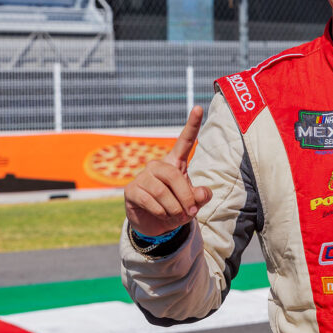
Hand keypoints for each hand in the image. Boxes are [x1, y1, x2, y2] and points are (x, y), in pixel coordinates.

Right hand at [124, 106, 213, 236]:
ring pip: (162, 192)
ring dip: (174, 209)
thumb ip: (201, 197)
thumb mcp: (193, 204)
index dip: (192, 125)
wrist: (154, 225)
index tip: (199, 108)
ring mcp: (142, 176)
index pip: (185, 141)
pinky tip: (161, 215)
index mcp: (175, 163)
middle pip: (174, 176)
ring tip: (176, 216)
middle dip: (186, 197)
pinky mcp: (131, 191)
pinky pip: (150, 201)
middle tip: (191, 212)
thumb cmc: (176, 208)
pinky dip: (161, 213)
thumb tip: (201, 193)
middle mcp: (158, 165)